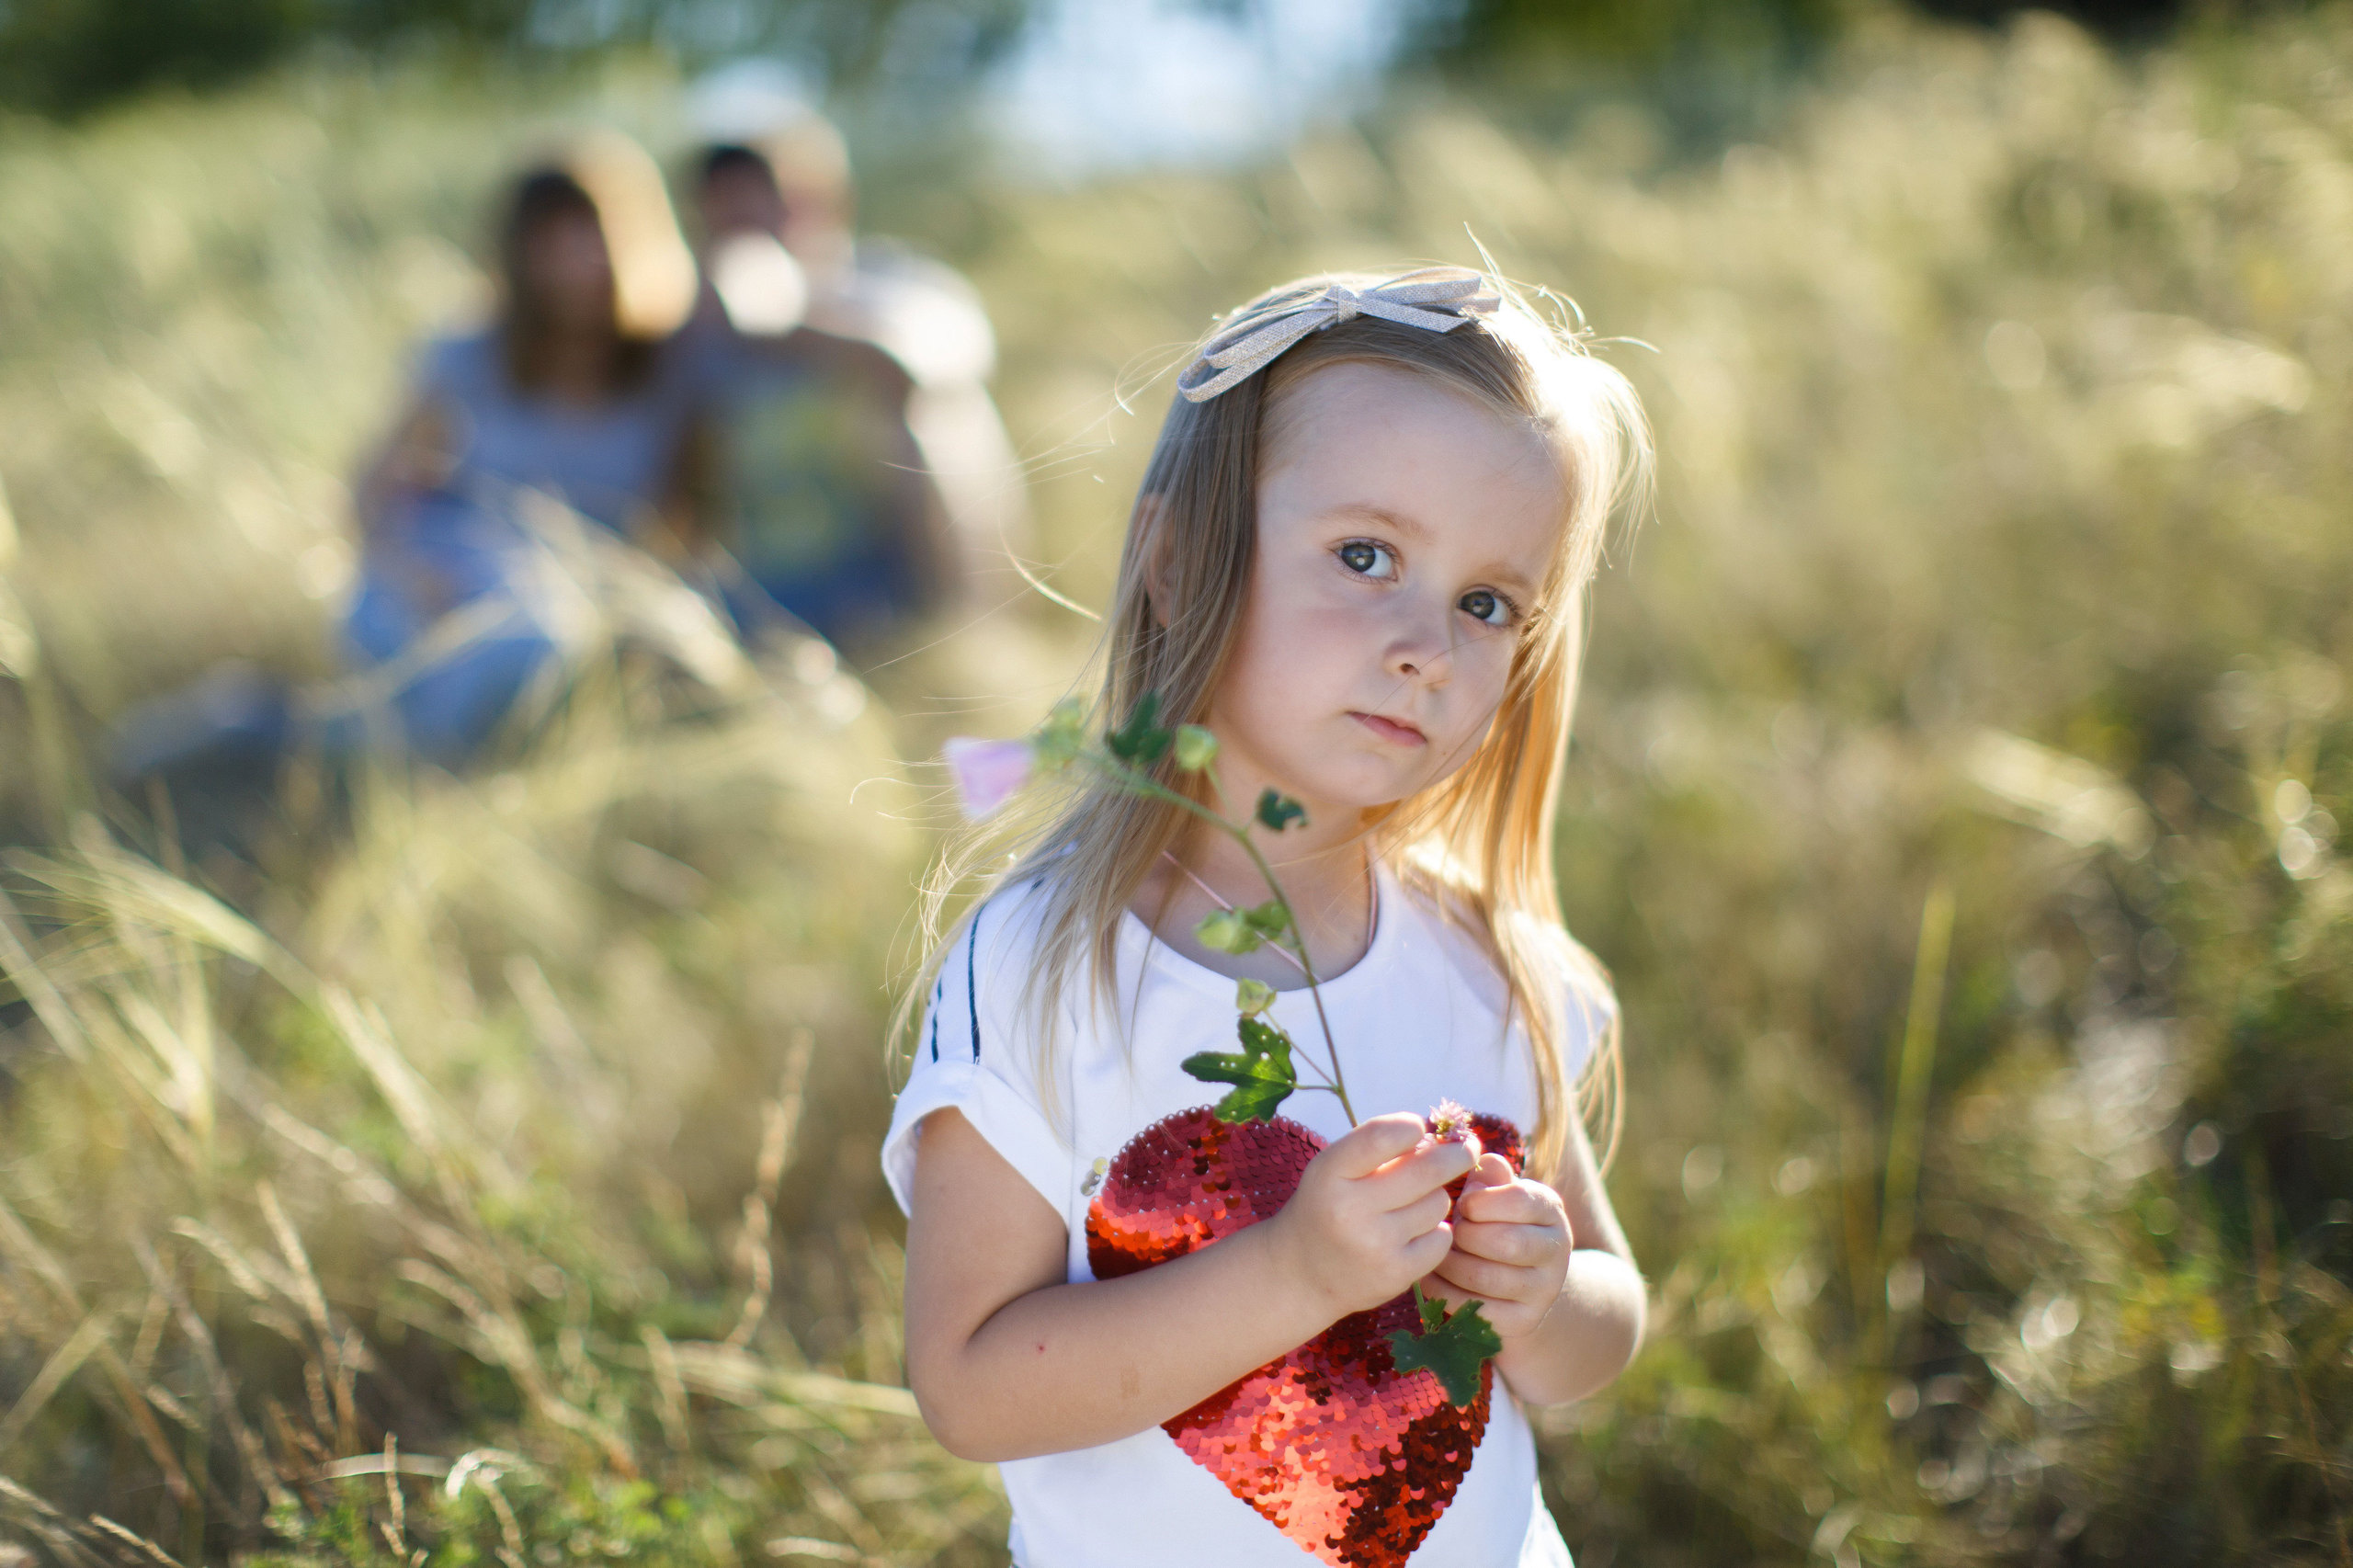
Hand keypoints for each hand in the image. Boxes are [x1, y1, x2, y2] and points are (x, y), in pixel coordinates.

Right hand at [1266, 1113, 1476, 1319]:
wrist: (1302, 1275)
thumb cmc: (1328, 1206)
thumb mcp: (1333, 1168)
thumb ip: (1377, 1147)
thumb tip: (1443, 1140)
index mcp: (1329, 1173)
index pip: (1382, 1137)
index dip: (1411, 1127)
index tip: (1421, 1127)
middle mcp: (1350, 1209)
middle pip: (1426, 1170)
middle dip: (1456, 1154)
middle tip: (1467, 1148)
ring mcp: (1375, 1245)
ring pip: (1438, 1203)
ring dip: (1435, 1197)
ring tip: (1410, 1205)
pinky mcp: (1397, 1274)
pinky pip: (1442, 1237)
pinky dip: (1436, 1231)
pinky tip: (1412, 1235)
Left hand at [1423, 1155, 1572, 1339]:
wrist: (1517, 1281)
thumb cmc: (1494, 1222)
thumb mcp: (1496, 1194)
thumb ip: (1488, 1176)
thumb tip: (1479, 1159)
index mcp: (1550, 1209)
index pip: (1519, 1200)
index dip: (1481, 1201)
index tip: (1463, 1205)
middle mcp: (1556, 1250)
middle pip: (1506, 1242)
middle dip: (1465, 1235)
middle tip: (1448, 1233)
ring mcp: (1544, 1290)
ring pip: (1486, 1277)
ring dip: (1448, 1264)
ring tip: (1433, 1253)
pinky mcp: (1524, 1321)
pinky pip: (1476, 1309)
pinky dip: (1444, 1293)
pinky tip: (1431, 1279)